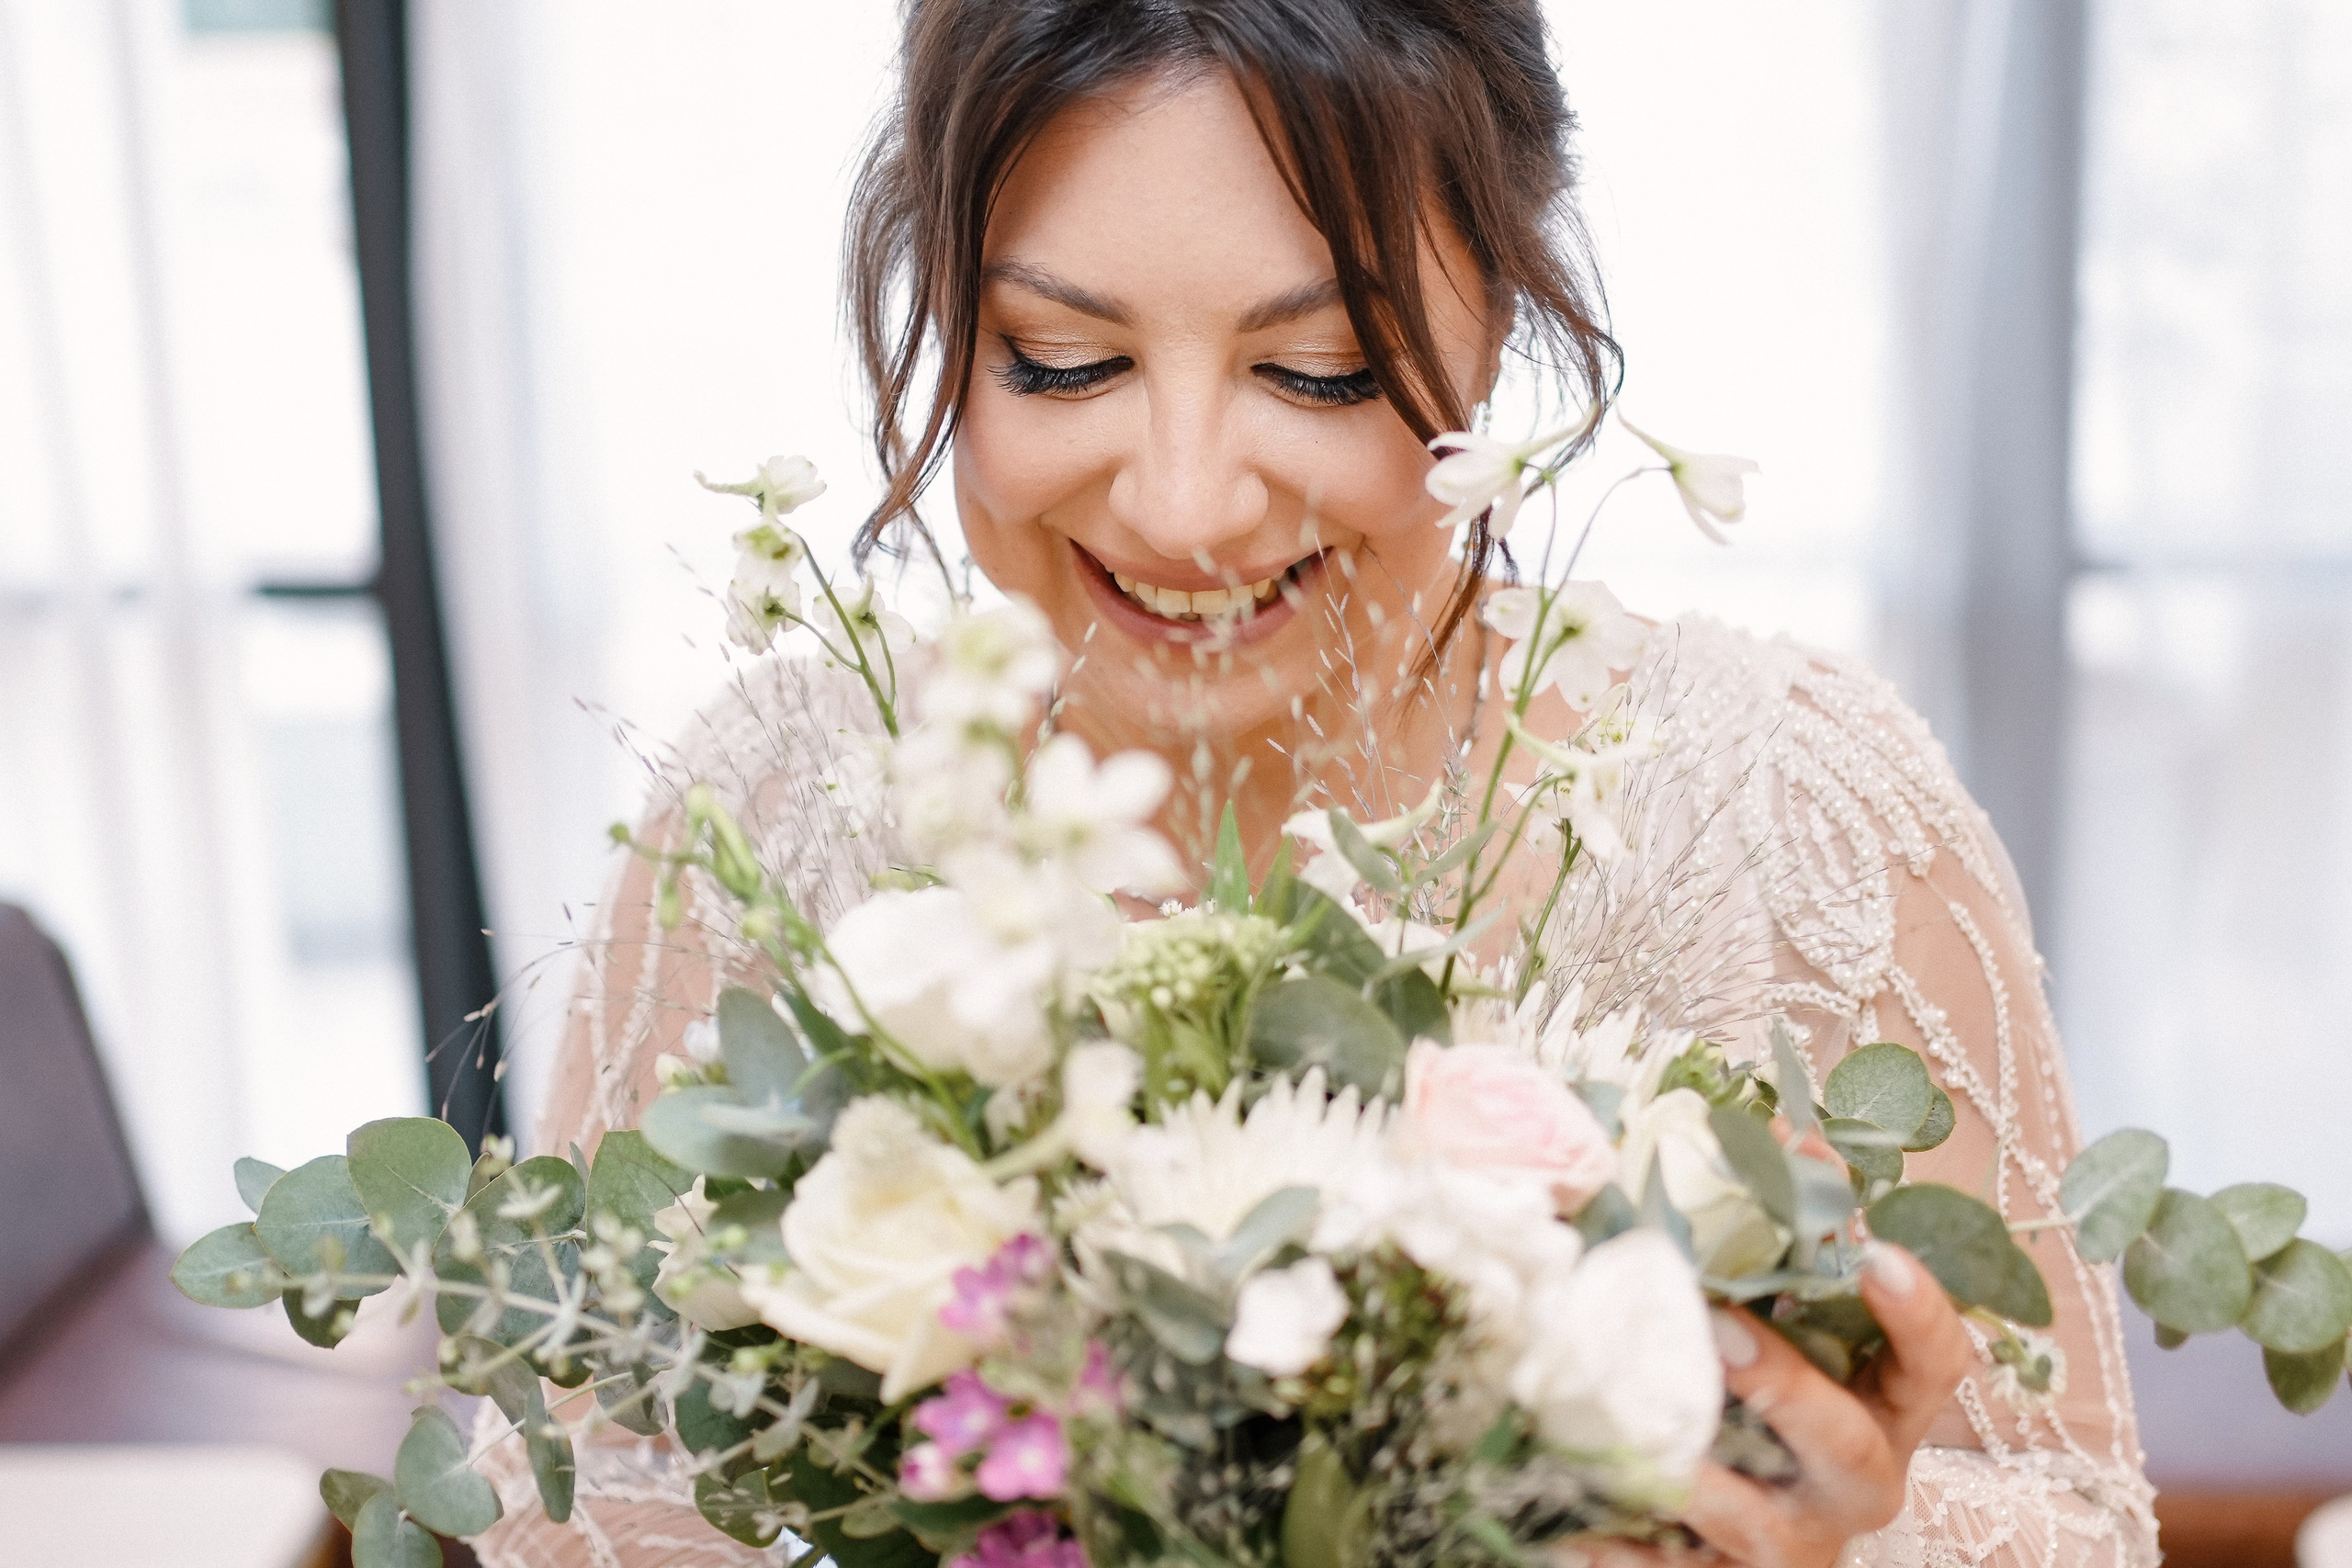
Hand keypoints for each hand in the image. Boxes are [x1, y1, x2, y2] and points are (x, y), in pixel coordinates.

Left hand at [1575, 1242, 1973, 1567]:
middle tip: (1719, 1331)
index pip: (1936, 1365)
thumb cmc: (1772, 1407)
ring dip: (1694, 1473)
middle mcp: (1853, 1482)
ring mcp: (1790, 1541)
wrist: (1743, 1543)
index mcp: (1884, 1409)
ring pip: (1755, 1522)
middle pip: (1846, 1446)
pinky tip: (1573, 1536)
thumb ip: (1794, 1249)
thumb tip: (1778, 1133)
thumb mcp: (1795, 1330)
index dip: (1917, 1314)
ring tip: (1634, 1431)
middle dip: (1787, 1388)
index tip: (1879, 1253)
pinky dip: (1625, 1554)